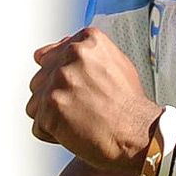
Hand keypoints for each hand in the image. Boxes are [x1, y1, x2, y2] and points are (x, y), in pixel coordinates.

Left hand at [27, 27, 160, 171]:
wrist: (139, 134)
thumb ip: (83, 53)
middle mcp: (70, 55)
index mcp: (86, 40)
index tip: (81, 91)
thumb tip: (48, 51)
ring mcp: (59, 81)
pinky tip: (76, 132)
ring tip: (80, 120)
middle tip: (83, 108)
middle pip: (40, 80)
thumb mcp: (115, 62)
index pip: (48, 57)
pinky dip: (53, 135)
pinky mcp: (51, 107)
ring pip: (35, 103)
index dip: (63, 81)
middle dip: (56, 97)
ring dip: (52, 116)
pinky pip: (38, 126)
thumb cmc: (129, 104)